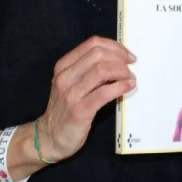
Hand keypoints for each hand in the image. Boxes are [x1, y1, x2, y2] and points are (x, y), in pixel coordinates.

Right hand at [37, 36, 135, 161]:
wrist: (50, 137)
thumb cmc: (65, 109)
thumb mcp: (71, 83)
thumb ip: (88, 71)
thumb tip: (117, 61)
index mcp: (63, 66)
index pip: (92, 44)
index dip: (114, 46)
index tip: (127, 55)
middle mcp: (65, 76)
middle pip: (97, 54)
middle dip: (119, 57)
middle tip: (131, 66)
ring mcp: (70, 94)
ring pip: (101, 70)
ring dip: (121, 71)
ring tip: (130, 77)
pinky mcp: (79, 111)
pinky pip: (103, 93)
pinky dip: (120, 87)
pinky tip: (128, 87)